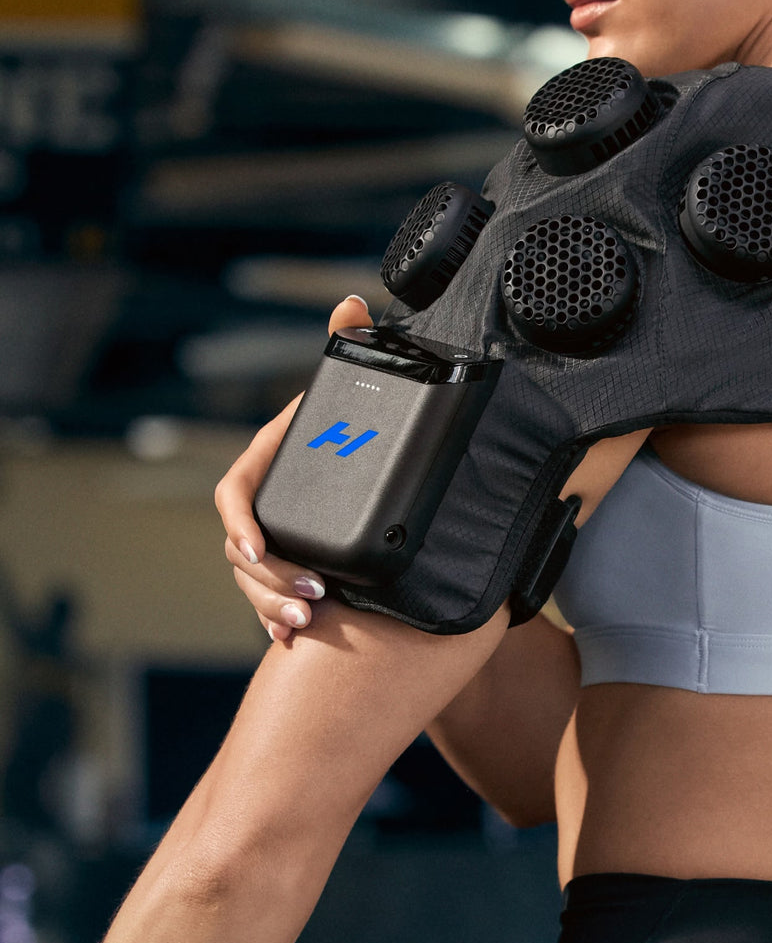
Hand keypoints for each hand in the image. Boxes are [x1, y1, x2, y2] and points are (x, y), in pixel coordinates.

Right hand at [215, 295, 371, 641]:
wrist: (365, 455)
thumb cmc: (348, 421)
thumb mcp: (348, 386)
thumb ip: (348, 343)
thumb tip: (352, 302)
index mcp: (267, 463)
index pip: (235, 496)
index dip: (240, 522)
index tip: (257, 546)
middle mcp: (262, 504)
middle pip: (241, 551)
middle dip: (266, 579)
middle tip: (310, 597)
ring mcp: (271, 537)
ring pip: (253, 580)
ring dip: (272, 603)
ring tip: (307, 621)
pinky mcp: (287, 563)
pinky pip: (268, 597)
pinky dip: (276, 617)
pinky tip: (291, 639)